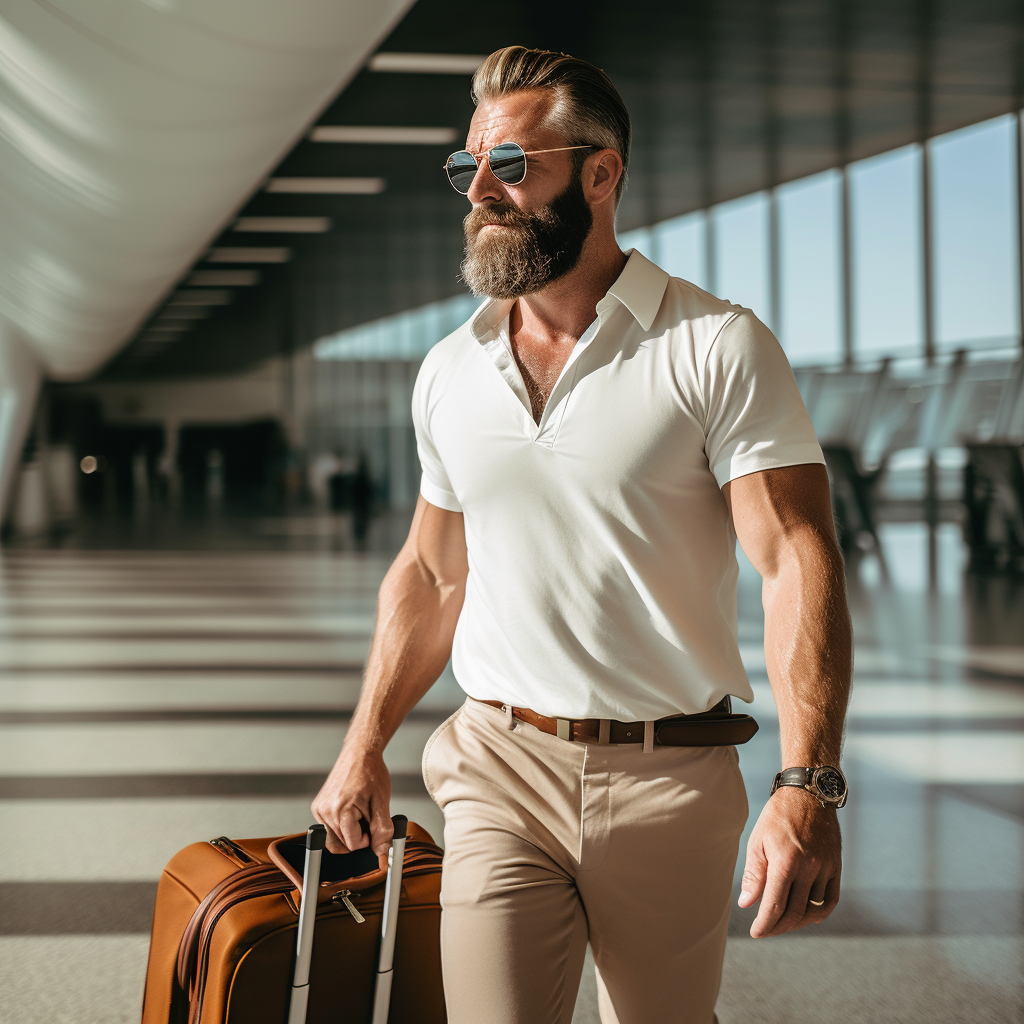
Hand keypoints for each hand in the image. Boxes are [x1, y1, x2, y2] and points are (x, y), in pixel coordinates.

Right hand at [311, 744, 393, 856]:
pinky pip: (330, 829)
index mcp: (341, 810)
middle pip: (344, 845)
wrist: (359, 753)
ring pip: (336, 839)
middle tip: (367, 813)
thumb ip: (382, 830)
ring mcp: (319, 810)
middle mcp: (325, 811)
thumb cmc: (372, 773)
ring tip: (360, 809)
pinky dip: (343, 824)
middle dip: (359, 835)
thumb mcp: (383, 802)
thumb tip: (381, 852)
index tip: (373, 821)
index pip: (354, 845)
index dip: (369, 838)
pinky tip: (351, 807)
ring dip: (350, 831)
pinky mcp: (317, 808)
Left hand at [737, 786, 841, 936]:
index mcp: (785, 861)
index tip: (756, 933)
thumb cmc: (777, 817)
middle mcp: (808, 868)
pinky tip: (807, 916)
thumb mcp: (758, 841)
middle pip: (794, 913)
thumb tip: (747, 904)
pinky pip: (830, 900)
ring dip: (797, 923)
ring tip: (783, 923)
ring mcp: (825, 868)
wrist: (808, 795)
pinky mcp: (836, 867)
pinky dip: (819, 913)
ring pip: (813, 910)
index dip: (764, 924)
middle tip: (766, 930)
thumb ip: (753, 875)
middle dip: (778, 927)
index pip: (774, 905)